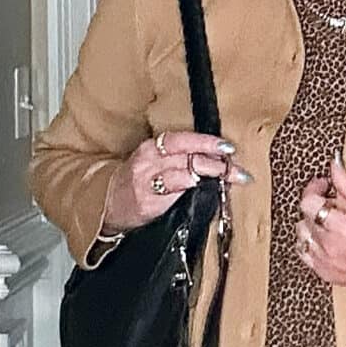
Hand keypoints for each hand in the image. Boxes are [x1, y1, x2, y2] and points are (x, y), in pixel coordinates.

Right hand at [103, 131, 249, 231]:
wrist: (107, 207)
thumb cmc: (136, 184)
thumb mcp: (153, 164)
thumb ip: (179, 159)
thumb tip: (217, 159)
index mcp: (151, 148)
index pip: (182, 139)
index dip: (206, 141)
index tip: (228, 147)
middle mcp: (148, 161)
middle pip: (187, 155)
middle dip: (216, 161)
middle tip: (238, 169)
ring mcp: (147, 182)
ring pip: (184, 173)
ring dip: (211, 174)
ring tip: (231, 178)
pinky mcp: (148, 202)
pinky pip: (175, 194)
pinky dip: (193, 190)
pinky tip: (206, 190)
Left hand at [297, 157, 345, 299]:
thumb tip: (335, 168)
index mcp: (340, 229)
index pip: (308, 203)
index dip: (313, 189)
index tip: (323, 185)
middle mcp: (329, 248)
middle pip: (305, 218)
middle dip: (317, 206)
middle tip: (334, 203)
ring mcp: (326, 263)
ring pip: (302, 237)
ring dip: (312, 226)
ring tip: (331, 222)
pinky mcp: (327, 274)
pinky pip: (305, 255)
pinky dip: (311, 244)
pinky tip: (326, 240)